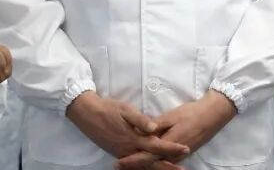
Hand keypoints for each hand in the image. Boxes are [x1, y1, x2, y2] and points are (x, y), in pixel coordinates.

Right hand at [66, 92, 189, 161]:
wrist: (87, 114)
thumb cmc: (108, 109)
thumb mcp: (125, 110)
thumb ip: (140, 120)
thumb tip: (155, 128)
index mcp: (133, 138)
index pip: (157, 145)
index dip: (172, 147)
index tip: (185, 148)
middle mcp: (128, 150)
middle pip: (152, 161)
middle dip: (167, 166)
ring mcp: (122, 153)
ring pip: (143, 165)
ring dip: (157, 167)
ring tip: (170, 168)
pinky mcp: (117, 153)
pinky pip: (134, 163)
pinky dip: (144, 166)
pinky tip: (150, 165)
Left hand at [115, 90, 236, 169]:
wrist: (212, 115)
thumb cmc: (191, 113)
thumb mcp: (171, 116)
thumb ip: (155, 125)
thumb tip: (140, 131)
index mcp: (168, 143)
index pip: (146, 156)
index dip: (132, 160)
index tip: (119, 162)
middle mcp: (173, 153)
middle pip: (151, 164)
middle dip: (135, 166)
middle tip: (120, 165)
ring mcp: (179, 155)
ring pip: (159, 164)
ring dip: (145, 165)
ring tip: (131, 166)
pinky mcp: (183, 153)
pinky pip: (166, 161)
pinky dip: (156, 163)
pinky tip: (150, 162)